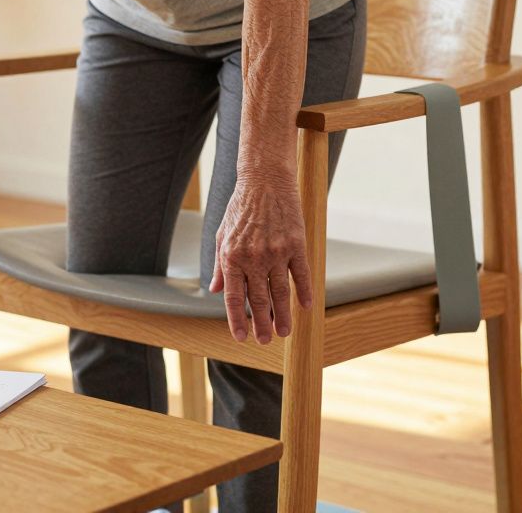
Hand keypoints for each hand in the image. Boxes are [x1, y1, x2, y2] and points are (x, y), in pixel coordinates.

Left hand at [211, 173, 311, 343]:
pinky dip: (305, 292)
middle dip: (262, 324)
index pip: (234, 297)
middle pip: (258, 300)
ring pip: (281, 293)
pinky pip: (302, 274)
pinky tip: (306, 307)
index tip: (241, 337)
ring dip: (283, 315)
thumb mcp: (222, 235)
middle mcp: (253, 258)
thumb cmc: (241, 208)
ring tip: (284, 332)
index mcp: (232, 257)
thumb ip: (221, 265)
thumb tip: (215, 290)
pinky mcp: (296, 244)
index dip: (237, 320)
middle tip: (266, 341)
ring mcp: (276, 252)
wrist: (264, 181)